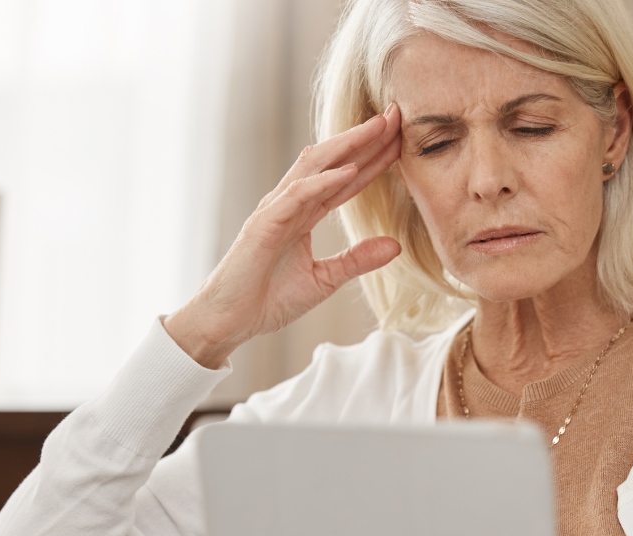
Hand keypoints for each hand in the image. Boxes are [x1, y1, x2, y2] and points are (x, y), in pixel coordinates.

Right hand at [164, 105, 402, 367]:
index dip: (374, 158)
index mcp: (304, 214)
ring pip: (314, 166)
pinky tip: (349, 170)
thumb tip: (396, 245)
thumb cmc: (268, 299)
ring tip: (378, 128)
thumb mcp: (325, 280)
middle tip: (399, 116)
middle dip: (365, 138)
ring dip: (348, 146)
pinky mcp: (264, 224)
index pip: (346, 178)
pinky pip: (297, 196)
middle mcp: (290, 204)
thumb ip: (357, 260)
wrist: (229, 322)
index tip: (403, 140)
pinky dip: (324, 181)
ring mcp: (275, 210)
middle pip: (333, 161)